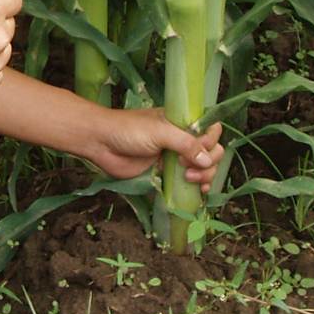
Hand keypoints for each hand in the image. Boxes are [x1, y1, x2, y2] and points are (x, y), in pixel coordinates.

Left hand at [82, 108, 224, 192]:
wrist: (101, 143)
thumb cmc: (129, 130)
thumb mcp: (160, 131)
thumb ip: (186, 144)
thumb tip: (208, 160)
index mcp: (182, 122)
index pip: (211, 130)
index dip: (210, 141)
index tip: (199, 148)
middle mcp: (182, 138)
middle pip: (212, 151)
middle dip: (209, 161)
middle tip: (187, 165)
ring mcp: (175, 157)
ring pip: (204, 167)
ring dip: (204, 175)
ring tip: (189, 178)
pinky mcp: (165, 173)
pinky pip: (189, 180)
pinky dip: (197, 186)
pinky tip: (198, 191)